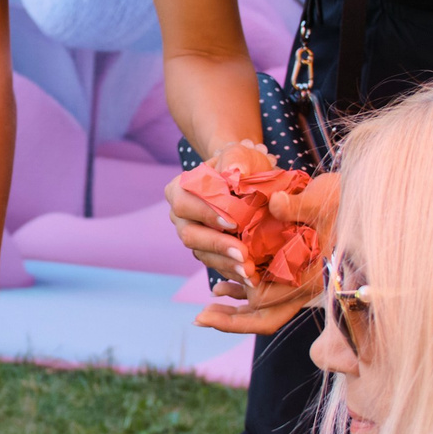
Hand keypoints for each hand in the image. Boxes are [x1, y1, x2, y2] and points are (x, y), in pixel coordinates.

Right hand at [166, 139, 273, 284]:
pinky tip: (252, 277)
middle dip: (217, 246)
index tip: (233, 222)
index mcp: (180, 189)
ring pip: (202, 254)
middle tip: (243, 254)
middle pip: (189, 235)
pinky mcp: (207, 252)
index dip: (206, 214)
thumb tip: (234, 172)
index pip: (184, 203)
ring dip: (226, 264)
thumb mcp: (242, 155)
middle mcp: (180, 216)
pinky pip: (216, 265)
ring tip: (250, 271)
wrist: (249, 181)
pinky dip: (233, 272)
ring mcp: (192, 236)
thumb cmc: (242, 165)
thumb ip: (237, 160)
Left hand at [196, 171, 340, 337]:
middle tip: (200, 318)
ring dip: (235, 309)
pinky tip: (220, 288)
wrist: (348, 197)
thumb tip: (275, 203)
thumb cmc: (337, 199)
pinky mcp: (290, 273)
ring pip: (263, 308)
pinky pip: (264, 292)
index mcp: (310, 276)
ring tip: (206, 309)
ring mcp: (297, 281)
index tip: (209, 310)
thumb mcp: (320, 199)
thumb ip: (298, 205)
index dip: (239, 312)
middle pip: (265, 316)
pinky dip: (242, 291)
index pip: (269, 305)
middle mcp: (304, 286)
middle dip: (232, 320)